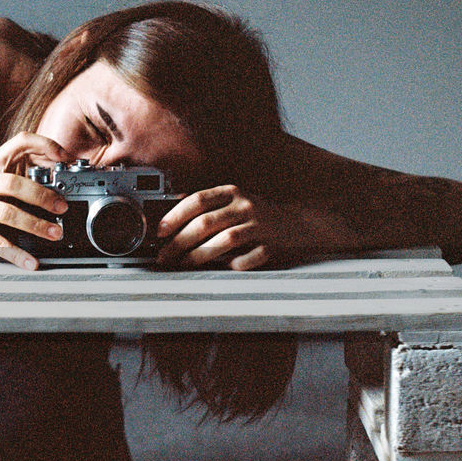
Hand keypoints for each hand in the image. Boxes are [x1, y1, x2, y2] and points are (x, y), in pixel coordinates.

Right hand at [0, 132, 69, 268]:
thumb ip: (12, 171)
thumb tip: (50, 175)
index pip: (20, 142)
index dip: (45, 145)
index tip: (64, 158)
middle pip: (15, 183)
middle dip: (43, 195)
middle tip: (62, 206)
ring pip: (8, 213)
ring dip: (36, 225)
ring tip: (54, 233)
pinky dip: (17, 254)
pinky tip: (31, 262)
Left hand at [154, 184, 345, 270]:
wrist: (302, 223)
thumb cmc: (260, 215)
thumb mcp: (234, 201)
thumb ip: (207, 205)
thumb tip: (171, 208)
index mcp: (232, 192)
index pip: (197, 200)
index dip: (175, 215)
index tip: (159, 231)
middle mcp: (245, 205)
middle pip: (205, 223)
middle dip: (179, 242)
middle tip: (165, 255)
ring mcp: (259, 225)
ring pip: (223, 241)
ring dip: (198, 255)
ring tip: (184, 264)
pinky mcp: (270, 245)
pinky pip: (245, 258)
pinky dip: (230, 265)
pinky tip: (221, 268)